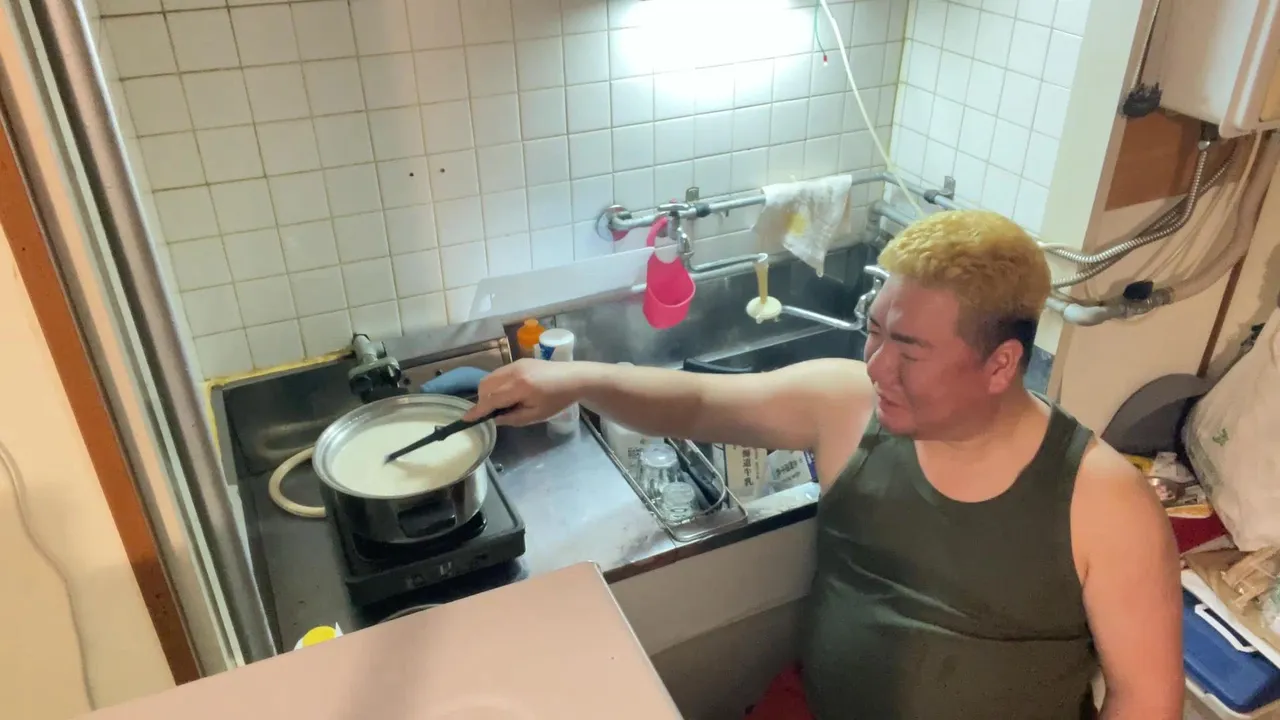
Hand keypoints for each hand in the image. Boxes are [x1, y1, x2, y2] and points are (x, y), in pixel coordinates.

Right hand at [464, 359, 585, 426]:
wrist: (574, 378)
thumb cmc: (558, 400)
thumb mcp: (536, 415)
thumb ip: (513, 418)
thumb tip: (494, 419)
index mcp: (520, 387)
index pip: (491, 400)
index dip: (478, 410)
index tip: (465, 419)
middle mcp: (514, 372)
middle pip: (485, 385)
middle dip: (483, 400)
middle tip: (492, 412)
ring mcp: (516, 363)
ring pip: (490, 377)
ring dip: (488, 391)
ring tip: (503, 403)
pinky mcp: (519, 361)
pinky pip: (499, 373)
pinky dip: (497, 383)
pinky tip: (509, 393)